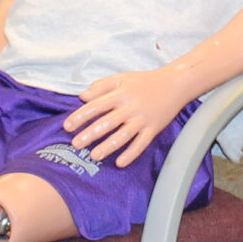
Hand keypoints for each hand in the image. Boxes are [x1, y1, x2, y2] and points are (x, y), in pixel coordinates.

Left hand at [62, 69, 195, 167]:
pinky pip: (141, 144)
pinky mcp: (153, 129)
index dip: (81, 116)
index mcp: (120, 93)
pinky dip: (131, 154)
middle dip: (90, 134)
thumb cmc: (144, 81)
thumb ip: (101, 86)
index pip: (96, 105)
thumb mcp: (121, 78)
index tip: (68, 126)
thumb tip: (82, 97)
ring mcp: (142, 119)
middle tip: (76, 144)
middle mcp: (131, 107)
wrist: (175, 84)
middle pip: (107, 122)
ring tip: (94, 155)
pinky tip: (120, 163)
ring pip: (123, 136)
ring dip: (108, 147)